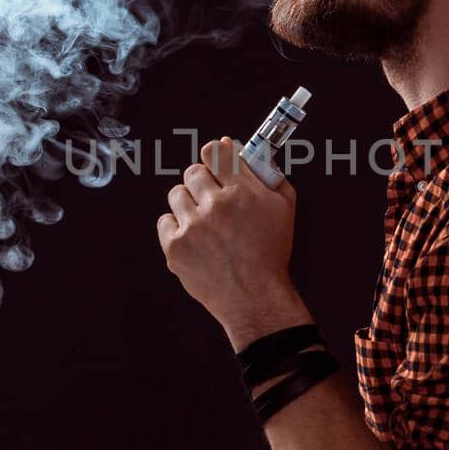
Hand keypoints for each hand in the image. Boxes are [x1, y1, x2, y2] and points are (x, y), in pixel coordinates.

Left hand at [156, 137, 311, 348]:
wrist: (255, 298)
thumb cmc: (270, 253)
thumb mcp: (283, 208)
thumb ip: (267, 174)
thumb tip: (245, 151)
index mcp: (242, 192)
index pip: (215, 151)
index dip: (216, 153)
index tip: (217, 159)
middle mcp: (216, 206)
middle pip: (193, 171)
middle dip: (203, 181)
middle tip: (213, 197)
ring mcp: (193, 227)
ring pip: (177, 194)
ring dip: (189, 203)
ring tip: (205, 222)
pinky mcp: (176, 247)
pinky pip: (165, 220)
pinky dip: (177, 227)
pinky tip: (195, 238)